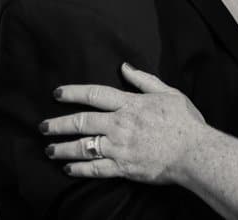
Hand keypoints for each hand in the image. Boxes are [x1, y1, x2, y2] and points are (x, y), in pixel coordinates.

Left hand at [42, 64, 205, 184]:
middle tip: (42, 126)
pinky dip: (78, 169)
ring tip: (49, 149)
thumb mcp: (168, 93)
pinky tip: (68, 169)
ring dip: (62, 148)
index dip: (73, 92)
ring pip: (82, 147)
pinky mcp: (123, 168)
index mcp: (131, 104)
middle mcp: (120, 125)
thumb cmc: (185, 122)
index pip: (95, 94)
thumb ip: (144, 80)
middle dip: (58, 124)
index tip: (57, 93)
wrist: (195, 152)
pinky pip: (94, 169)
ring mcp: (120, 147)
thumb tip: (125, 67)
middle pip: (82, 122)